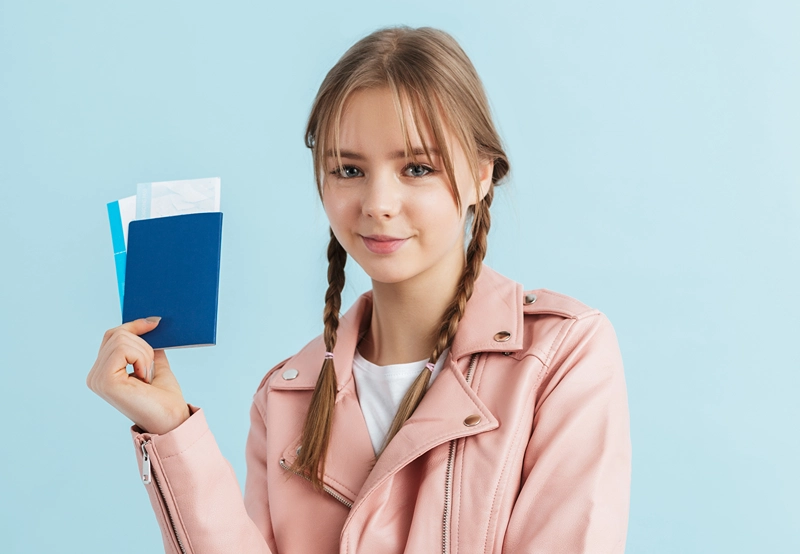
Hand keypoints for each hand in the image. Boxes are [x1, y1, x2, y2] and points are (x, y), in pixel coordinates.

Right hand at [86, 317, 190, 434]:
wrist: (172, 419)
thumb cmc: (164, 397)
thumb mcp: (155, 364)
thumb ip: (147, 347)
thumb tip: (149, 323)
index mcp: (104, 371)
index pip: (112, 336)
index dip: (133, 325)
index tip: (154, 321)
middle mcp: (95, 375)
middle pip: (116, 334)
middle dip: (142, 343)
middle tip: (151, 367)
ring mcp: (97, 378)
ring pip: (121, 339)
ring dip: (144, 354)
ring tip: (148, 375)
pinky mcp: (104, 380)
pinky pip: (123, 349)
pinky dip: (141, 358)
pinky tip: (144, 378)